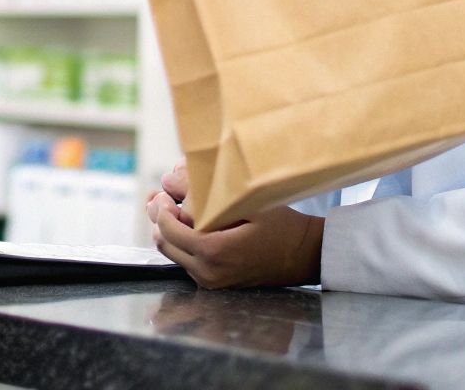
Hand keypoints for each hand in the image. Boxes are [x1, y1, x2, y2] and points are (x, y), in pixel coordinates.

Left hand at [147, 188, 323, 289]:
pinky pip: (186, 261)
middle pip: (164, 243)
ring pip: (173, 253)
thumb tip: (168, 180)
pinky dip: (182, 243)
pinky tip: (191, 225)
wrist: (304, 255)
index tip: (166, 193)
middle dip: (160, 219)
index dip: (161, 209)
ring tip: (176, 209)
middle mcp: (208, 272)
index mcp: (214, 252)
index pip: (168, 230)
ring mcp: (211, 281)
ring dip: (170, 231)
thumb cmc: (280, 225)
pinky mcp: (214, 283)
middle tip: (166, 199)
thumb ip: (206, 193)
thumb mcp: (248, 203)